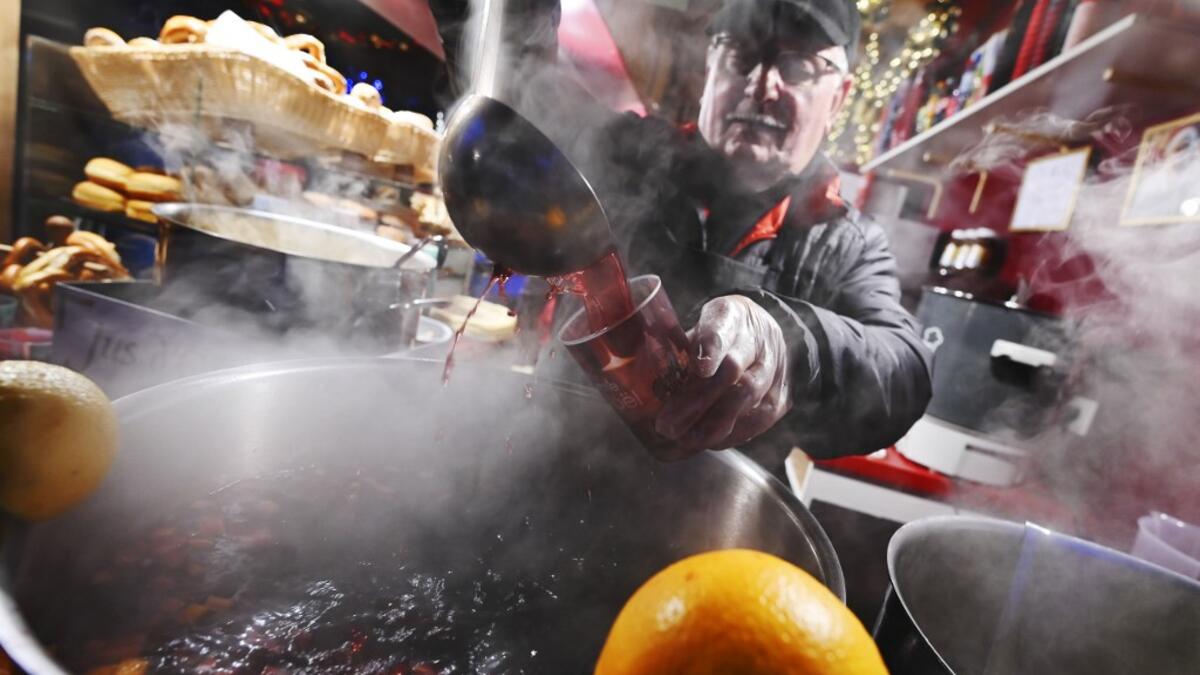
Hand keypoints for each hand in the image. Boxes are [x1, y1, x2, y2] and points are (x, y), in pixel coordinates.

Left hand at [656, 295, 791, 451]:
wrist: (773, 335)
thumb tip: (632, 377)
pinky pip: (755, 422)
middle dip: (697, 403)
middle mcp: (758, 341)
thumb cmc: (724, 331)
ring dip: (712, 426)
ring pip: (745, 401)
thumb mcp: (701, 323)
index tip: (699, 367)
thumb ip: (678, 346)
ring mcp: (773, 370)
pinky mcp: (780, 398)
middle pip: (731, 373)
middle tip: (667, 425)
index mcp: (731, 315)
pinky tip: (706, 443)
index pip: (721, 329)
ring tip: (684, 441)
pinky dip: (729, 436)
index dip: (710, 348)